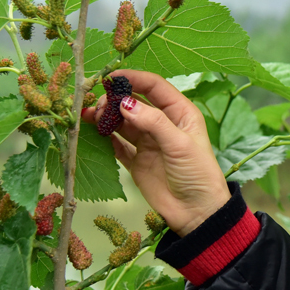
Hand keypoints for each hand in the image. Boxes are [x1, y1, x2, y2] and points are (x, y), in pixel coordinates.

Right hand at [81, 69, 229, 235]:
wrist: (197, 213)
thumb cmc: (198, 174)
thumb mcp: (180, 145)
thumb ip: (154, 122)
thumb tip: (126, 103)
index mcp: (180, 113)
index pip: (154, 86)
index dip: (133, 79)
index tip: (110, 77)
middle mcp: (163, 123)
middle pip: (134, 102)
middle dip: (115, 99)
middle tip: (99, 105)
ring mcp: (148, 141)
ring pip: (122, 122)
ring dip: (106, 117)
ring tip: (91, 117)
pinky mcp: (136, 160)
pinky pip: (117, 144)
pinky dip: (105, 137)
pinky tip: (93, 132)